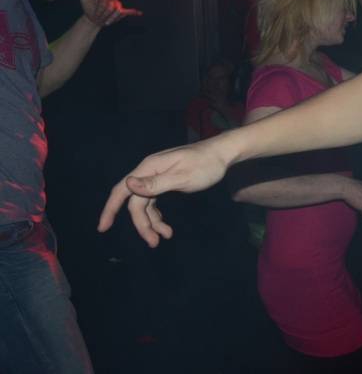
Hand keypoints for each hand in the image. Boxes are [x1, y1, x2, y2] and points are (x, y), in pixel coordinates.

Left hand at [79, 0, 141, 26]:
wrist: (92, 18)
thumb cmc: (88, 8)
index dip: (101, 6)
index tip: (95, 12)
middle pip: (113, 5)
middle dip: (106, 13)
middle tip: (100, 18)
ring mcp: (117, 6)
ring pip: (118, 12)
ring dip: (112, 17)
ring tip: (105, 21)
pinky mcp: (120, 12)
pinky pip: (129, 11)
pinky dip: (134, 12)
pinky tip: (140, 13)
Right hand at [97, 141, 229, 246]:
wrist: (223, 154)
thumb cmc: (206, 164)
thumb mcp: (183, 177)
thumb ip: (156, 183)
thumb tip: (128, 184)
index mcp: (149, 168)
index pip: (122, 190)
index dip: (110, 209)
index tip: (102, 228)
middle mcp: (149, 171)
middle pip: (136, 202)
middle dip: (142, 224)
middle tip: (154, 243)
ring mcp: (157, 177)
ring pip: (145, 205)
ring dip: (151, 223)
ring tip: (164, 237)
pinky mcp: (166, 182)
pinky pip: (154, 202)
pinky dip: (158, 216)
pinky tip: (166, 228)